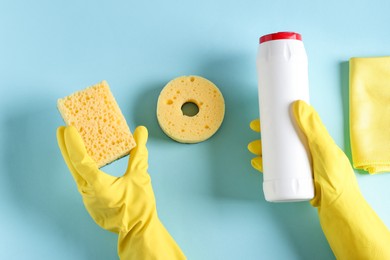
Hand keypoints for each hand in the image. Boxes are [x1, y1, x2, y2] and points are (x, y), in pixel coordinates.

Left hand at [57, 125, 184, 258]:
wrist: (138, 231)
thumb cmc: (139, 206)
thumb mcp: (140, 176)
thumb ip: (139, 153)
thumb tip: (141, 131)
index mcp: (99, 186)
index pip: (81, 161)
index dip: (73, 144)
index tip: (68, 129)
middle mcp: (88, 192)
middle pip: (73, 167)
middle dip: (66, 147)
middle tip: (61, 130)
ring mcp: (89, 199)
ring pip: (77, 175)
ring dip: (74, 158)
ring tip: (73, 142)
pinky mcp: (92, 203)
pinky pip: (84, 182)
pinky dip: (83, 169)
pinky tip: (88, 163)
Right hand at [248, 100, 389, 258]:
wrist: (338, 213)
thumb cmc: (336, 181)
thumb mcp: (324, 150)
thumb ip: (313, 129)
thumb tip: (298, 104)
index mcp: (319, 144)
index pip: (297, 126)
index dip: (279, 120)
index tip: (265, 117)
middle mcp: (310, 154)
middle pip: (284, 140)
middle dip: (268, 137)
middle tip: (255, 134)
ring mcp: (303, 168)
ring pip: (279, 155)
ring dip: (264, 151)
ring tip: (253, 151)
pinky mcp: (297, 181)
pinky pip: (278, 171)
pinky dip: (266, 166)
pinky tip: (258, 164)